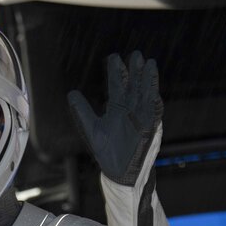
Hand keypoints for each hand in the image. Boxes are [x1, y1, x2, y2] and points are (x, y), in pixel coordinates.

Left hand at [67, 51, 162, 185]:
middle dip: (135, 71)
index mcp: (117, 108)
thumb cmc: (107, 151)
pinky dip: (153, 99)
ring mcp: (141, 117)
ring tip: (149, 63)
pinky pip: (153, 111)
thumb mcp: (91, 128)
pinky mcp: (148, 127)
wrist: (119, 171)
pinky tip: (153, 90)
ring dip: (147, 80)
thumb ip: (82, 111)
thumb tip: (71, 93)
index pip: (118, 85)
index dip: (117, 72)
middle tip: (136, 54)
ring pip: (145, 94)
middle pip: (134, 86)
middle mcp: (130, 109)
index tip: (115, 57)